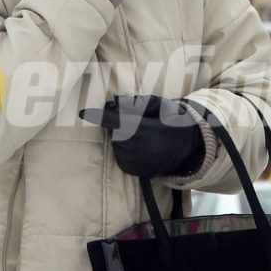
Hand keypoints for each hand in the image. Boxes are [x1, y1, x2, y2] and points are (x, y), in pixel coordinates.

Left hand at [80, 95, 204, 177]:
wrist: (188, 148)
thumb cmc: (173, 122)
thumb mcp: (160, 106)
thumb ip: (137, 102)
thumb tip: (115, 100)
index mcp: (141, 130)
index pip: (114, 121)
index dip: (98, 116)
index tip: (83, 113)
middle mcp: (134, 148)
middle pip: (114, 131)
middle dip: (118, 124)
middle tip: (135, 121)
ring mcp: (133, 162)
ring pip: (116, 143)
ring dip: (122, 137)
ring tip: (141, 134)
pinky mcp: (132, 171)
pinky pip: (120, 155)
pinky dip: (125, 149)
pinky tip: (140, 146)